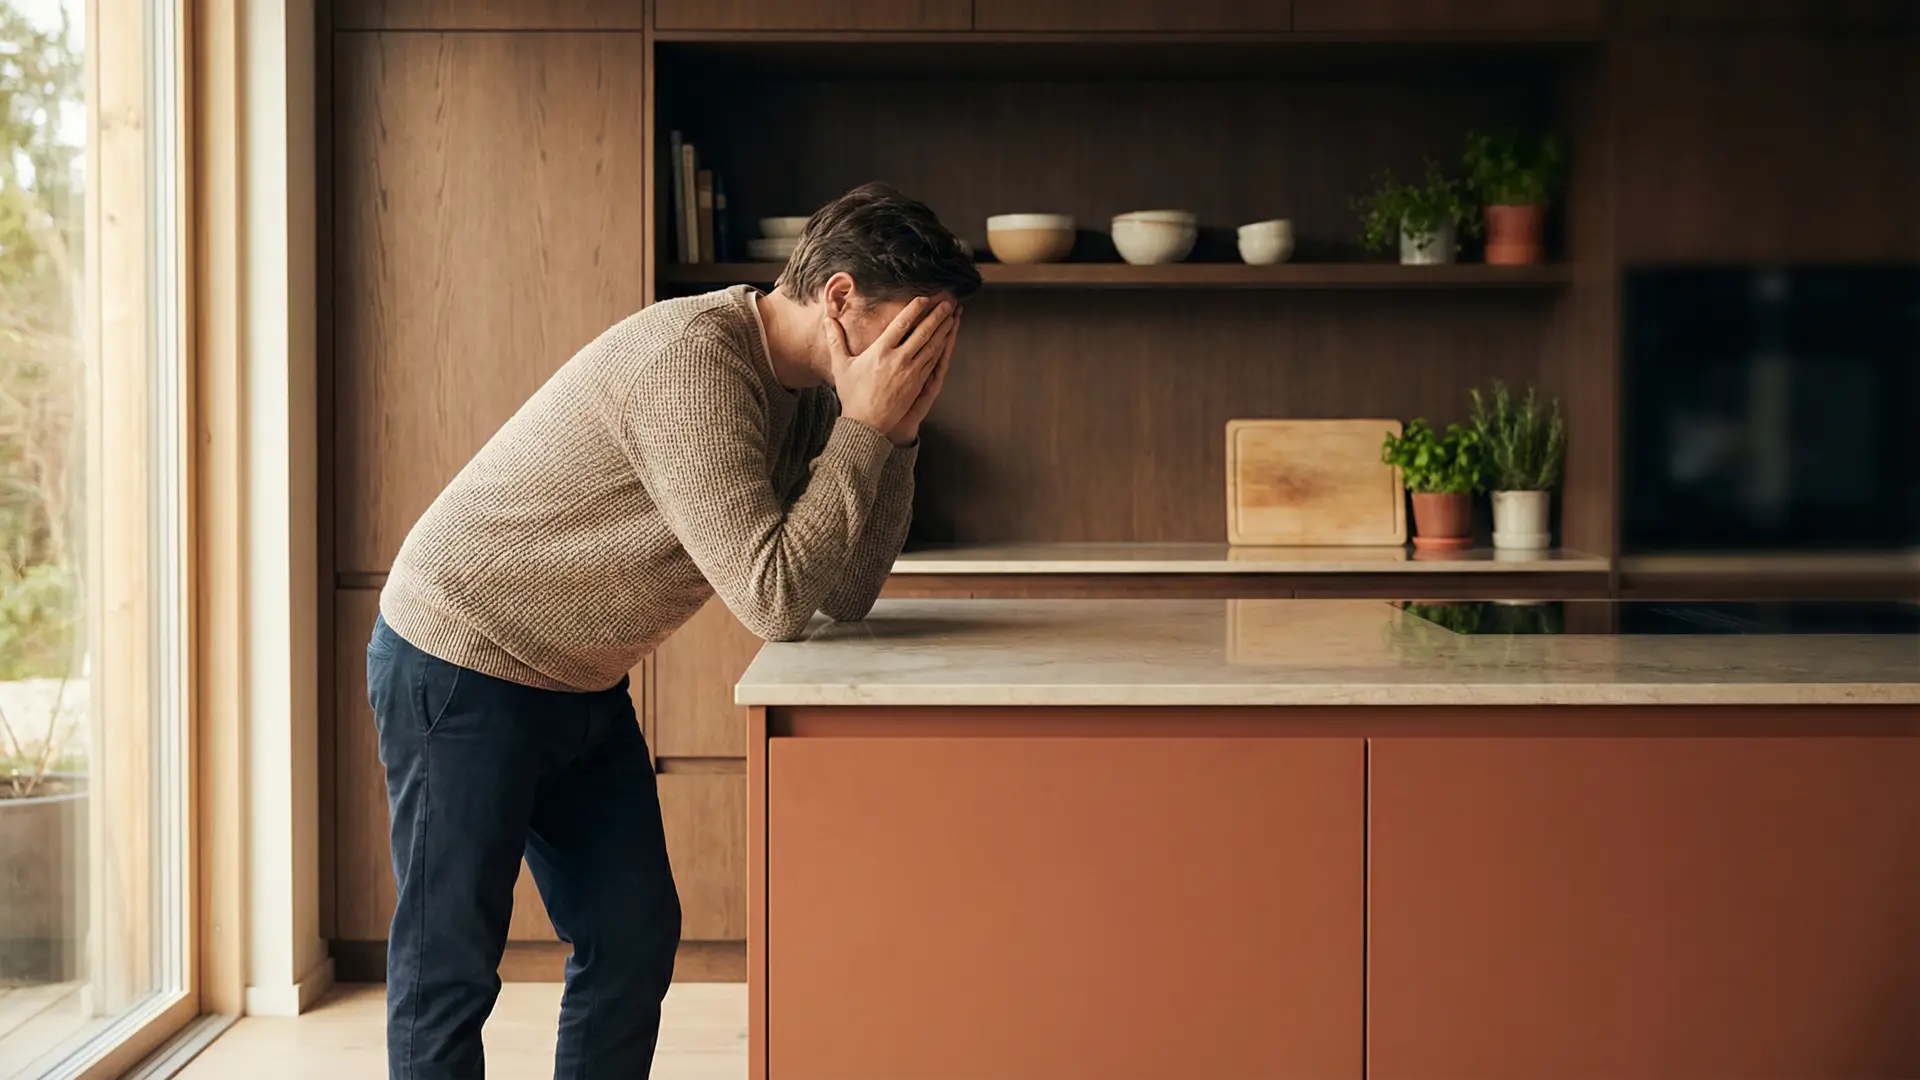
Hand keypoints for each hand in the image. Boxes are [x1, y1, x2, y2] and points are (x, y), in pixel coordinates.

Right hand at [827, 297, 954, 437]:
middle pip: (923, 332)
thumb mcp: (841, 365)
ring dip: (944, 329)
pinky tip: (948, 340)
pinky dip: (942, 348)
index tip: (925, 298)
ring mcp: (911, 372)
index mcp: (880, 351)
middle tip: (948, 302)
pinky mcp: (918, 384)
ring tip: (953, 316)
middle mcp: (898, 359)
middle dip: (937, 315)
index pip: (901, 324)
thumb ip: (835, 339)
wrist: (866, 423)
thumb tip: (827, 319)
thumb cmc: (852, 394)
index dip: (915, 309)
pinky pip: (933, 361)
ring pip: (932, 346)